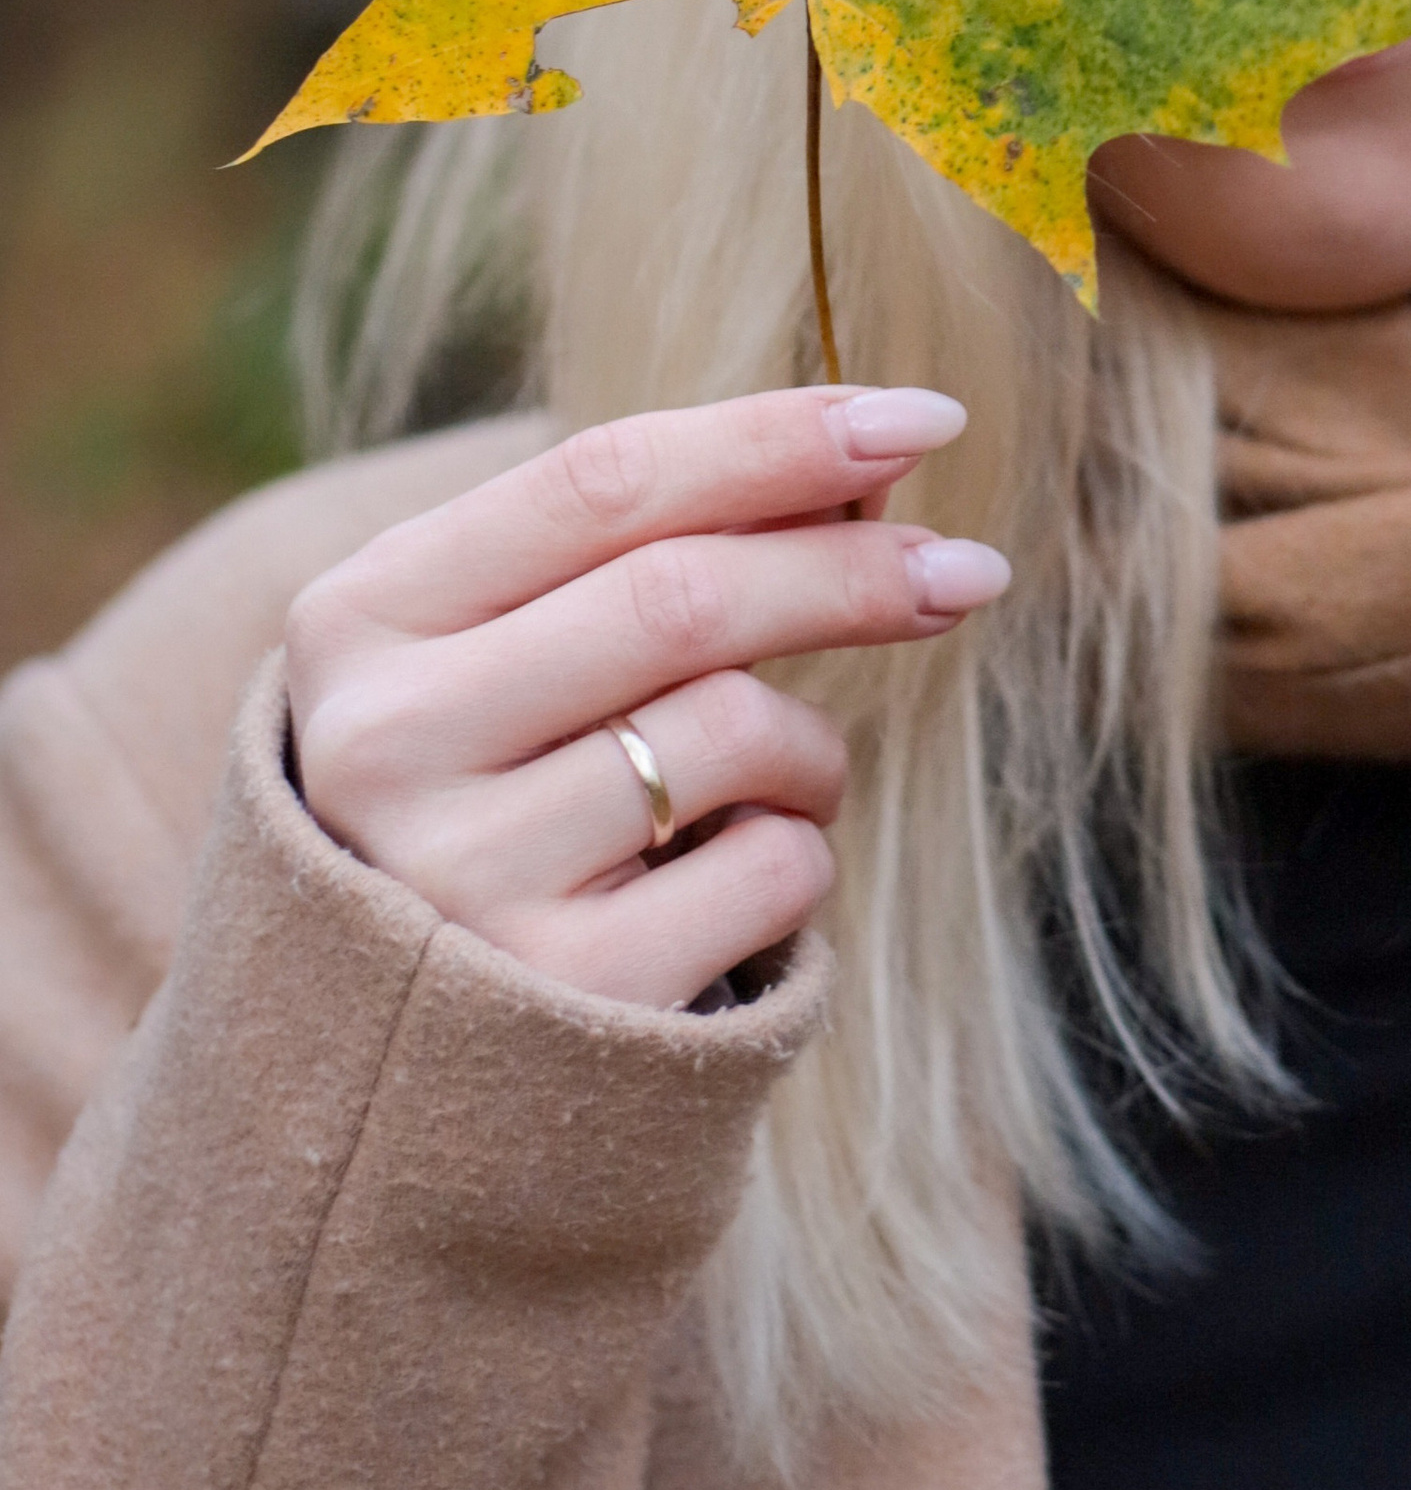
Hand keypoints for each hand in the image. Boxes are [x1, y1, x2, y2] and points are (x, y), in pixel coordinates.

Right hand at [284, 385, 1005, 1010]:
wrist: (410, 1071)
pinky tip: (734, 887)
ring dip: (811, 747)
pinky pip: (770, 868)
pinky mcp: (564, 1001)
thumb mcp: (513, 659)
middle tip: (969, 571)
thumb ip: (647, 554)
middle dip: (852, 568)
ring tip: (778, 789)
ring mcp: (466, 880)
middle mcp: (389, 743)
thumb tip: (866, 468)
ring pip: (738, 728)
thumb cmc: (501, 805)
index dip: (776, 436)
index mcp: (362, 620)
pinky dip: (800, 854)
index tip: (920, 418)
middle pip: (685, 595)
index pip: (602, 480)